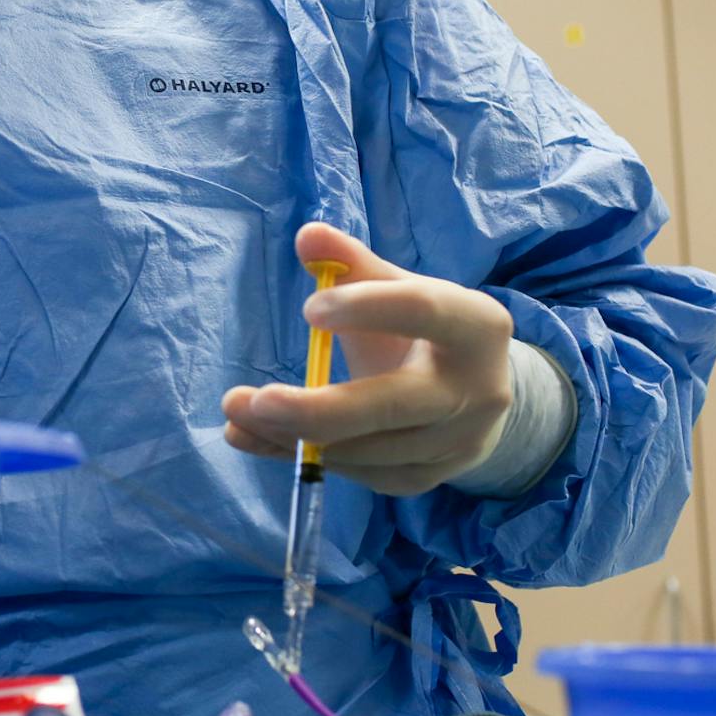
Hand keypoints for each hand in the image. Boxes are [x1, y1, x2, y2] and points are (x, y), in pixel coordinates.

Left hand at [221, 223, 514, 494]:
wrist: (476, 395)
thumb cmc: (422, 329)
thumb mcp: (395, 287)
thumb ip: (350, 263)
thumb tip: (307, 236)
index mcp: (476, 325)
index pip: (423, 310)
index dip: (365, 307)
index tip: (307, 309)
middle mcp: (476, 391)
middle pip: (391, 406)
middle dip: (317, 409)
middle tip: (252, 400)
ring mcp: (455, 444)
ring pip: (367, 449)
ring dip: (293, 436)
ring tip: (238, 413)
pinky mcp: (426, 479)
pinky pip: (358, 474)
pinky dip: (305, 456)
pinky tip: (260, 438)